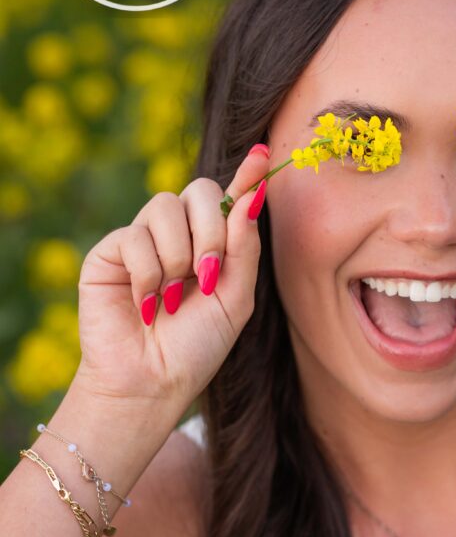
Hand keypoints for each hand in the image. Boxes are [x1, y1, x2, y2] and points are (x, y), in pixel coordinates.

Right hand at [74, 142, 270, 407]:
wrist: (152, 381)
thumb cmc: (197, 347)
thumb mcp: (235, 299)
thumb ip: (244, 249)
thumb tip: (250, 197)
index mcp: (215, 244)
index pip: (231, 199)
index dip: (247, 174)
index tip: (264, 155)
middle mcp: (180, 234)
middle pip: (199, 191)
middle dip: (211, 230)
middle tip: (208, 274)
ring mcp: (144, 238)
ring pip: (165, 208)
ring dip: (178, 257)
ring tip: (173, 297)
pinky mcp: (111, 250)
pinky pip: (135, 236)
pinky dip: (148, 274)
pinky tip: (146, 304)